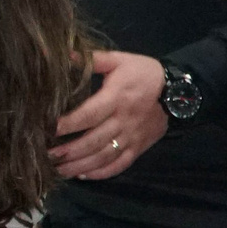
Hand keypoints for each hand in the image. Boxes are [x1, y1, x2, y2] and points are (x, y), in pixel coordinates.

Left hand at [51, 50, 167, 180]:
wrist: (181, 91)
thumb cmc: (144, 73)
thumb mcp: (119, 60)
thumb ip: (92, 59)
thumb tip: (63, 53)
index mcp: (116, 98)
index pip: (88, 115)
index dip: (67, 124)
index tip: (46, 130)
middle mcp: (123, 121)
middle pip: (93, 141)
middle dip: (68, 151)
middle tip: (45, 156)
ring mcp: (132, 138)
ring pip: (104, 157)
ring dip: (79, 166)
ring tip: (57, 170)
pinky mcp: (138, 148)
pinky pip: (120, 165)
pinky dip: (101, 173)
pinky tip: (82, 175)